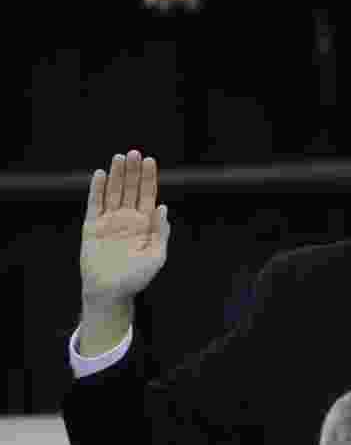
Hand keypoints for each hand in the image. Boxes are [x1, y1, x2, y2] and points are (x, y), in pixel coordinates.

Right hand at [81, 151, 168, 311]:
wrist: (110, 292)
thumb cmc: (136, 278)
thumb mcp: (156, 256)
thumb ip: (160, 232)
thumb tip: (163, 208)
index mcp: (144, 225)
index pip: (148, 195)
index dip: (149, 178)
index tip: (150, 161)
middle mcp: (127, 219)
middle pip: (131, 189)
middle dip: (133, 171)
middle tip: (134, 153)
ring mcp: (110, 221)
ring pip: (113, 192)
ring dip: (116, 175)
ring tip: (119, 157)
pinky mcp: (92, 226)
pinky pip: (95, 203)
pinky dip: (97, 189)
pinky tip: (100, 174)